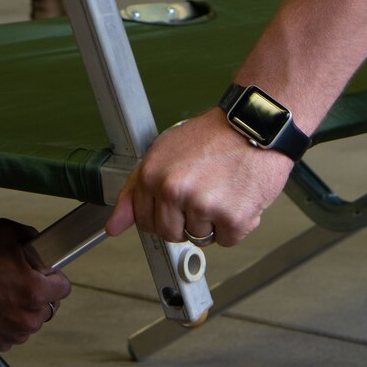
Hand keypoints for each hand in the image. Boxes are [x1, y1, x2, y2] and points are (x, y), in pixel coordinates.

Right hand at [0, 218, 70, 347]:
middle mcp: (28, 317)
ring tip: (2, 292)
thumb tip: (38, 242)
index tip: (44, 272)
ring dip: (23, 309)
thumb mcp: (6, 232)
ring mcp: (13, 332)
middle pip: (49, 306)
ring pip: (30, 321)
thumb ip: (30, 236)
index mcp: (36, 291)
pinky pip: (12, 333)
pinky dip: (7, 322)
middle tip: (19, 279)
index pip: (64, 287)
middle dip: (38, 293)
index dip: (54, 275)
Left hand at [106, 110, 292, 248]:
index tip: (177, 200)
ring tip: (221, 189)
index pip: (144, 220)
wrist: (253, 126)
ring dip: (212, 221)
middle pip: (170, 234)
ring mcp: (202, 205)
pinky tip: (236, 197)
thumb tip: (113, 226)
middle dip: (186, 220)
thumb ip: (134, 191)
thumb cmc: (213, 137)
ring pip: (199, 238)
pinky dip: (235, 224)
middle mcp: (173, 190)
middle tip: (202, 191)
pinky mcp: (232, 218)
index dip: (163, 213)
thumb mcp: (163, 153)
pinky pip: (227, 240)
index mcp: (152, 174)